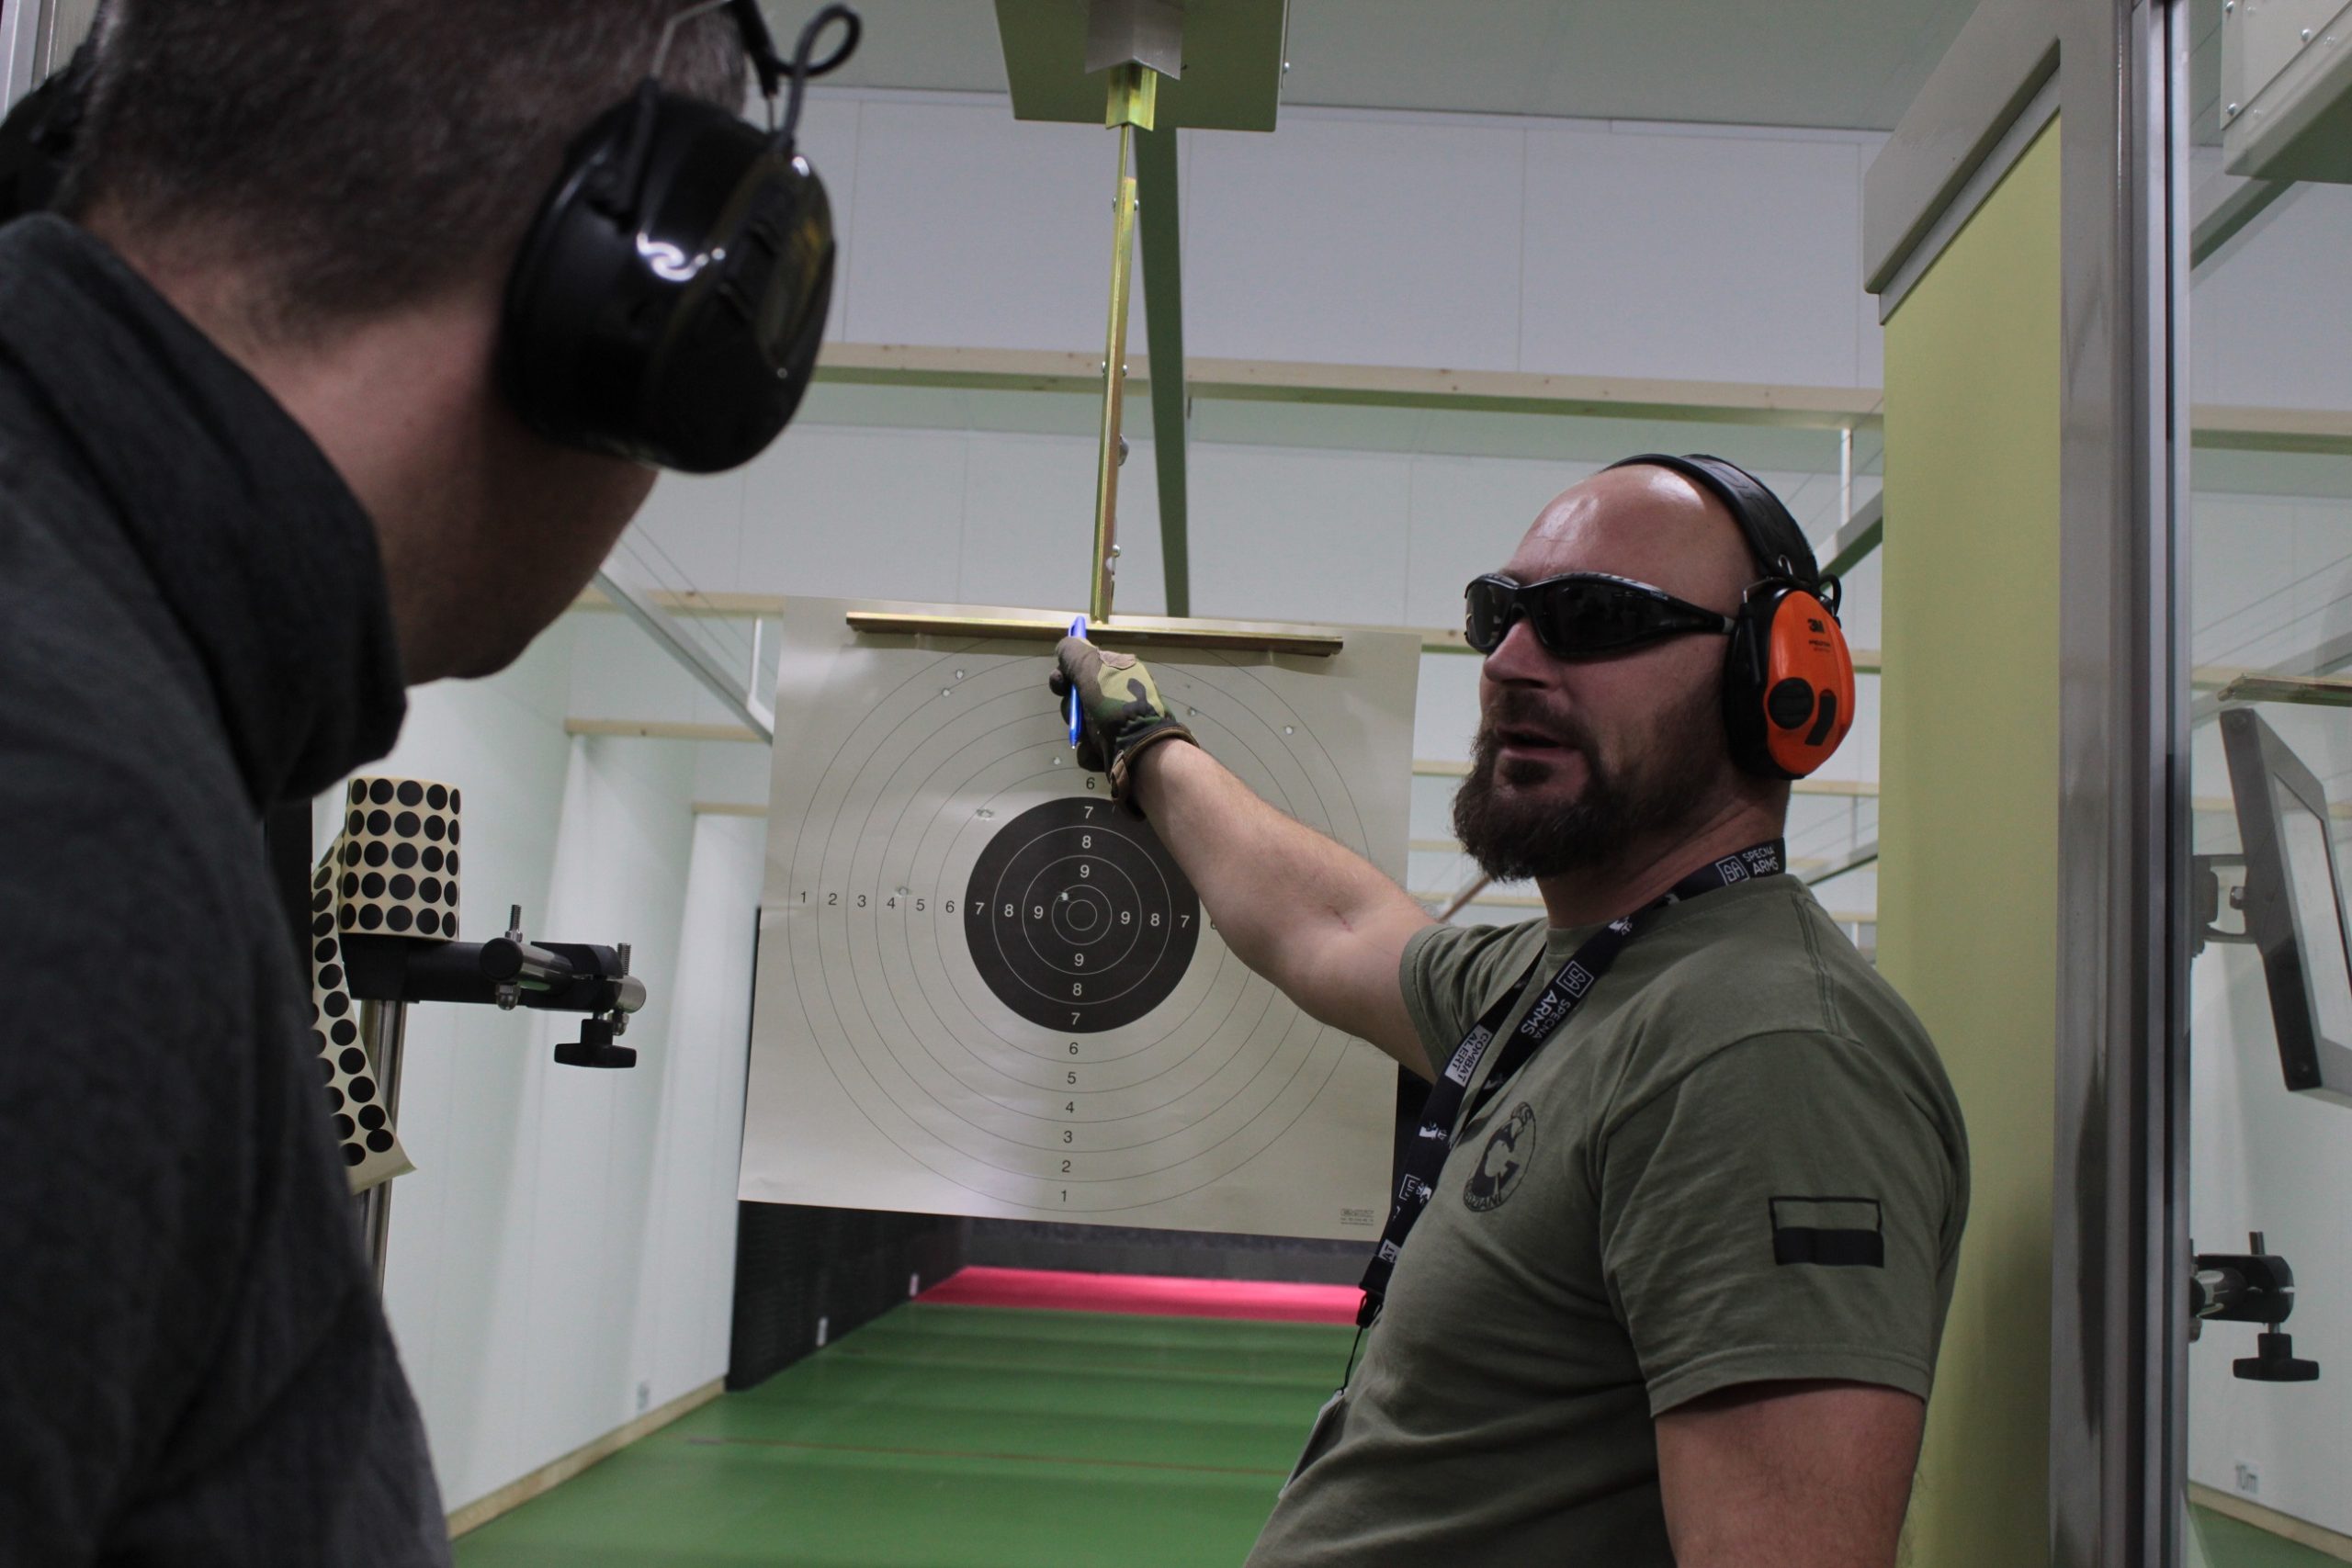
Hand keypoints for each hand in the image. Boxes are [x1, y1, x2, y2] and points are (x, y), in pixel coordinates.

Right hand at [1049, 637, 1195, 805]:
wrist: (1141, 751)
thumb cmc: (1116, 705)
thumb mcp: (1092, 668)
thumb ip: (1074, 653)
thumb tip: (1066, 643)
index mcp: (1118, 674)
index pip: (1084, 668)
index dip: (1066, 674)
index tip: (1060, 682)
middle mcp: (1118, 697)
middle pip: (1077, 699)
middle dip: (1072, 707)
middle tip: (1078, 712)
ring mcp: (1116, 725)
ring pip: (1081, 726)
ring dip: (1081, 731)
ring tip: (1093, 736)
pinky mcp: (1114, 751)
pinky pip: (1088, 749)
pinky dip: (1090, 752)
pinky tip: (1100, 752)